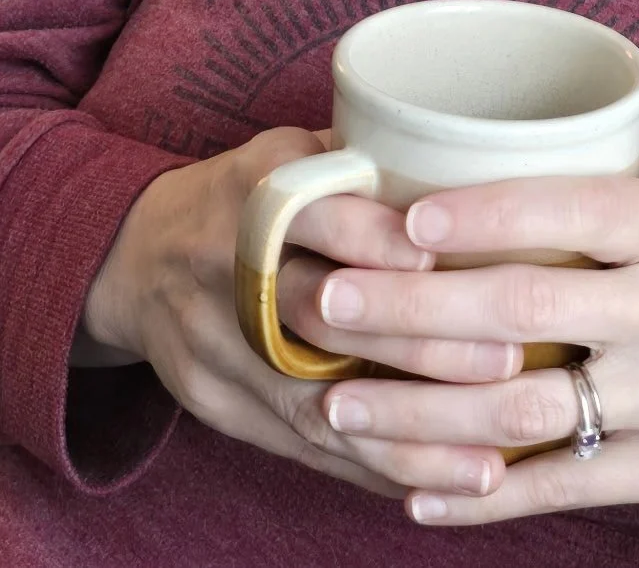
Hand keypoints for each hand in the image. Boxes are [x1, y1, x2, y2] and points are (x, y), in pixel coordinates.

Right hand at [80, 127, 525, 498]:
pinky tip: (438, 485)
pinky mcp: (219, 409)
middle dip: (415, 347)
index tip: (447, 260)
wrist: (133, 259)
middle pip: (317, 319)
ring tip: (489, 458)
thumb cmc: (243, 194)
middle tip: (505, 361)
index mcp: (247, 196)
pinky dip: (372, 470)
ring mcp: (216, 352)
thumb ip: (364, 157)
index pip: (311, 217)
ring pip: (315, 403)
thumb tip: (471, 154)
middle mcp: (226, 274)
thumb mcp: (289, 152)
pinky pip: (303, 451)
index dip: (374, 240)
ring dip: (407, 435)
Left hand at [308, 174, 638, 526]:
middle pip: (528, 309)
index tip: (404, 218)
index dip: (487, 213)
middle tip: (329, 303)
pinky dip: (487, 495)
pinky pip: (567, 484)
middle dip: (415, 308)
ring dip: (423, 412)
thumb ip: (603, 216)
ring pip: (530, 405)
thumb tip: (461, 197)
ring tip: (341, 405)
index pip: (574, 210)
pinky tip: (419, 495)